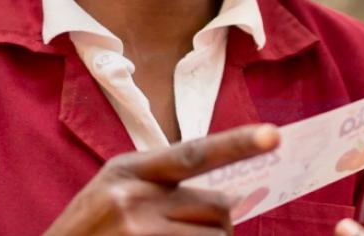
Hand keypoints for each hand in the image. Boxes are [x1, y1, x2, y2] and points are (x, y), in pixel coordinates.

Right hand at [44, 124, 280, 235]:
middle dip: (221, 224)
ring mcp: (138, 232)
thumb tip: (226, 199)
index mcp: (128, 170)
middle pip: (218, 205)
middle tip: (197, 232)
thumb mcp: (112, 192)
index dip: (236, 144)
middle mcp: (133, 198)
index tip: (273, 136)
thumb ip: (160, 186)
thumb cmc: (89, 230)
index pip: (193, 153)